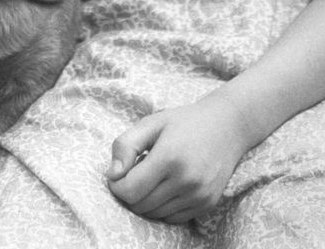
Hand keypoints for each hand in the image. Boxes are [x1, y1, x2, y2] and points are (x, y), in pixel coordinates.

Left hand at [107, 91, 251, 223]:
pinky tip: (166, 185)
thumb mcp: (151, 123)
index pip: (130, 190)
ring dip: (146, 199)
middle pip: (140, 205)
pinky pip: (173, 218)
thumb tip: (112, 175)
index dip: (116, 185)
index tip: (118, 172)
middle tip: (136, 170)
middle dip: (130, 192)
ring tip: (153, 175)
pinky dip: (162, 207)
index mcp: (169, 157)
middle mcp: (186, 181)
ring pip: (155, 214)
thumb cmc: (184, 122)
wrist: (227, 126)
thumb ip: (126, 145)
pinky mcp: (207, 204)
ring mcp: (199, 196)